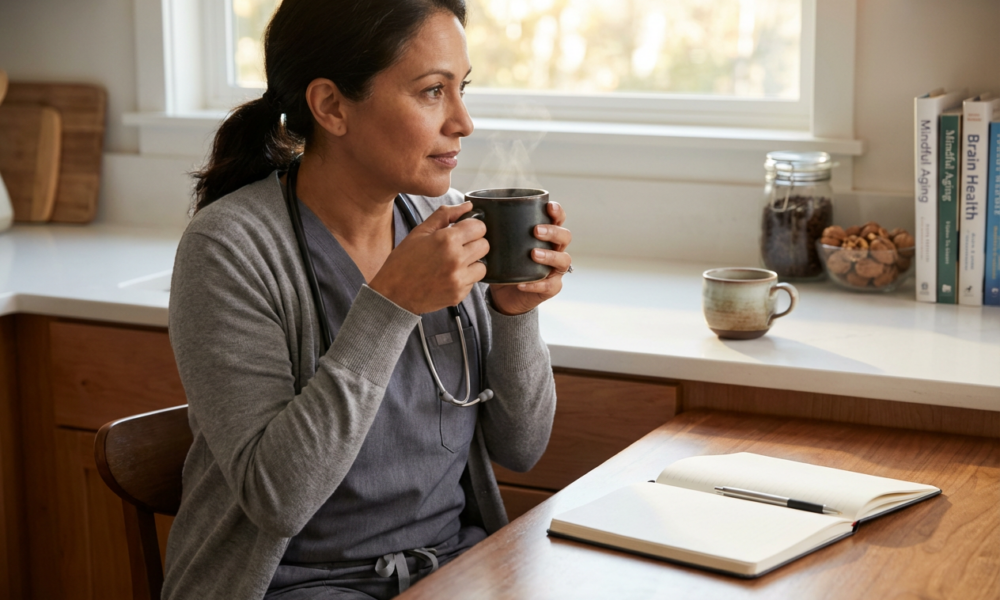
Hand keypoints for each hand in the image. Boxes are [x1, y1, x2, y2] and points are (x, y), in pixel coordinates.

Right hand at [369, 203, 487, 313]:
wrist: (392, 294)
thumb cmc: (403, 262)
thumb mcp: (420, 232)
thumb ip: (445, 215)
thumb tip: (468, 206)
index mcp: (446, 240)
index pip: (479, 227)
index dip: (472, 227)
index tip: (463, 231)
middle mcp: (456, 259)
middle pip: (485, 245)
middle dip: (474, 243)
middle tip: (458, 247)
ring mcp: (458, 279)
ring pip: (483, 265)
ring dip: (472, 263)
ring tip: (454, 263)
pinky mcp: (459, 295)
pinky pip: (473, 282)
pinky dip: (465, 278)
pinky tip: (448, 276)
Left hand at [490, 201, 571, 315]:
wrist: (505, 294)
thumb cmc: (505, 264)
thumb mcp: (500, 245)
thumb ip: (494, 230)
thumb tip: (474, 212)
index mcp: (546, 235)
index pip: (558, 219)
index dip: (557, 212)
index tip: (548, 206)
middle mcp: (555, 250)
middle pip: (565, 236)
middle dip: (553, 231)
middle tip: (536, 230)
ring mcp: (555, 269)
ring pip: (563, 259)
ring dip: (549, 255)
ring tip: (533, 254)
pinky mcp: (551, 287)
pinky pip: (549, 285)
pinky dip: (536, 284)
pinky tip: (522, 283)